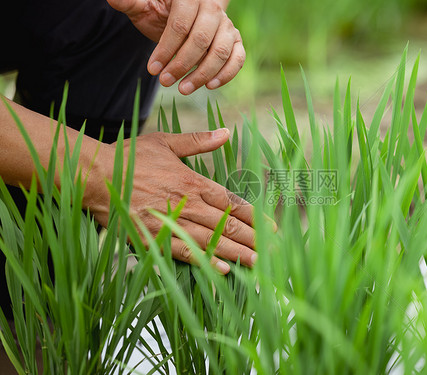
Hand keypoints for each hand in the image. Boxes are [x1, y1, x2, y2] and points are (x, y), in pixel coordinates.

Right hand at [88, 129, 255, 273]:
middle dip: (253, 238)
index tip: (271, 226)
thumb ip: (199, 141)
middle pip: (227, 223)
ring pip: (211, 240)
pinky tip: (223, 270)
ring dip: (237, 252)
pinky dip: (205, 261)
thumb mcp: (166, 142)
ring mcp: (170, 222)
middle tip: (274, 250)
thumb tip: (227, 132)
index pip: (231, 201)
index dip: (253, 216)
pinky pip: (184, 252)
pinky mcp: (152, 238)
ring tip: (258, 263)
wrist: (93, 174)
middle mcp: (187, 203)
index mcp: (192, 181)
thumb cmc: (130, 157)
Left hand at [107, 0, 244, 94]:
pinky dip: (227, 73)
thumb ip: (130, 2)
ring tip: (183, 89)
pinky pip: (238, 58)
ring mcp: (227, 25)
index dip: (166, 49)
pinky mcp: (236, 41)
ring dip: (202, 74)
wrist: (182, 16)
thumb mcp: (143, 7)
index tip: (152, 69)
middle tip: (165, 82)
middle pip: (202, 40)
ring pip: (221, 51)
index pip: (180, 25)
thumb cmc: (160, 12)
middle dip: (182, 64)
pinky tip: (209, 86)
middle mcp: (213, 8)